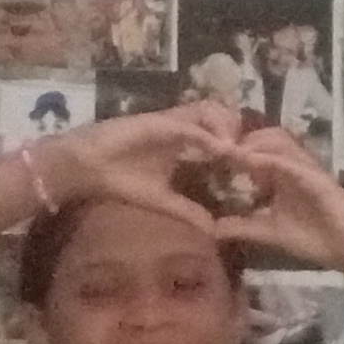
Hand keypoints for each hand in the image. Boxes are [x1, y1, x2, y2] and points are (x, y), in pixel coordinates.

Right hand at [44, 101, 237, 230]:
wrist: (85, 168)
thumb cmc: (120, 180)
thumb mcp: (160, 200)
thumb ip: (186, 210)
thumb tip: (212, 229)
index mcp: (185, 143)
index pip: (220, 137)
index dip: (239, 148)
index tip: (258, 167)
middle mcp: (182, 128)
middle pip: (222, 118)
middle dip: (241, 132)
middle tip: (256, 154)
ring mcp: (171, 122)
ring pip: (210, 113)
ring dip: (228, 129)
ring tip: (242, 151)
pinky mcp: (158, 123)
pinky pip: (188, 126)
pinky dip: (206, 135)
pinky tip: (222, 149)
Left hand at [211, 128, 343, 273]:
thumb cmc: (315, 239)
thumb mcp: (270, 233)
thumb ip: (243, 226)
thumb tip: (211, 229)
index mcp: (280, 174)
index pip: (253, 150)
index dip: (230, 147)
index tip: (203, 149)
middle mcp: (292, 165)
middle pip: (262, 135)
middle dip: (238, 135)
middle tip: (212, 143)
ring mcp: (305, 167)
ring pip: (276, 139)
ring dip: (251, 142)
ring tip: (226, 150)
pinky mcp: (316, 176)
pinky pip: (290, 160)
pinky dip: (268, 158)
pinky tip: (247, 161)